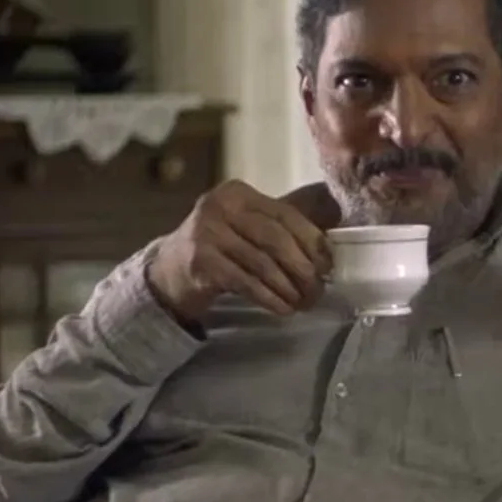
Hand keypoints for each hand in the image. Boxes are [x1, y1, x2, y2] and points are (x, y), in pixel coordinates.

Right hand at [148, 180, 342, 321]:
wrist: (169, 271)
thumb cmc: (220, 249)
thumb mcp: (247, 228)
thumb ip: (282, 228)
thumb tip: (332, 242)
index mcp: (238, 193)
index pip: (286, 214)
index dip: (312, 241)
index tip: (329, 265)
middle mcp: (219, 206)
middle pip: (276, 238)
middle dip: (303, 268)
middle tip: (318, 290)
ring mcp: (206, 233)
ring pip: (262, 263)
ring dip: (288, 288)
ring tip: (303, 302)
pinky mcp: (200, 262)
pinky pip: (246, 282)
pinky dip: (269, 298)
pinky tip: (282, 308)